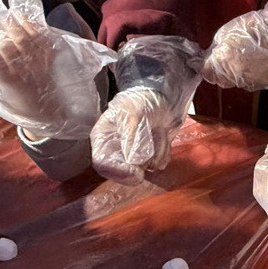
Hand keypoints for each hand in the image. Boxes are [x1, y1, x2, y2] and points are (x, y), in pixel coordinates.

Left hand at [0, 11, 110, 138]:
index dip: (27, 23)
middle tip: (2, 17)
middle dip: (10, 26)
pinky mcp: (8, 82)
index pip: (37, 36)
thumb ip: (50, 53)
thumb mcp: (57, 70)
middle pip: (20, 39)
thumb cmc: (53, 92)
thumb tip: (38, 32)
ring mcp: (21, 74)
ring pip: (7, 49)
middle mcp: (36, 65)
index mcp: (49, 61)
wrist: (49, 117)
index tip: (19, 14)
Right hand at [91, 36, 204, 183]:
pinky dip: (165, 151)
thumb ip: (131, 137)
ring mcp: (134, 154)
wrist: (161, 96)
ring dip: (156, 152)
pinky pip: (159, 163)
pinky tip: (163, 135)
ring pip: (145, 167)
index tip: (135, 172)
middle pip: (123, 171)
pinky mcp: (151, 155)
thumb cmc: (141, 101)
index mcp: (103, 138)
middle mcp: (116, 149)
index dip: (117, 171)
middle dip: (141, 164)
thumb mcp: (132, 114)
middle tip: (152, 155)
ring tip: (158, 131)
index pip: (102, 163)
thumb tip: (133, 162)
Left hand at [202, 0, 267, 91]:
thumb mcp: (229, 32)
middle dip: (225, 71)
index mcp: (224, 62)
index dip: (208, 67)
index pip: (208, 73)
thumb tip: (214, 56)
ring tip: (251, 58)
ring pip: (242, 82)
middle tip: (232, 57)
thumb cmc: (255, 27)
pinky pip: (258, 81)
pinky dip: (258, 74)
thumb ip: (218, 47)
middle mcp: (237, 77)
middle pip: (224, 80)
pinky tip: (264, 62)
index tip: (210, 61)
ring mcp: (254, 82)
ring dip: (242, 73)